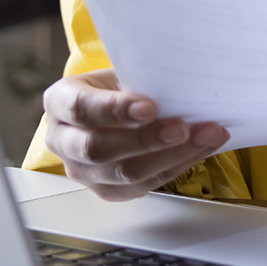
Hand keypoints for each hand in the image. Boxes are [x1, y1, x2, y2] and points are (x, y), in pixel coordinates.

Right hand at [40, 69, 228, 200]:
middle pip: (99, 149)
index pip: (81, 109)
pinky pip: (144, 186)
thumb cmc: (114, 87)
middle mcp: (63, 141)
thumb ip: (137, 80)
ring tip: (206, 136)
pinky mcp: (107, 191)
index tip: (149, 107)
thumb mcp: (116, 74)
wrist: (105, 112)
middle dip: (145, 140)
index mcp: (59, 102)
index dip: (114, 110)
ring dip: (172, 155)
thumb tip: (182, 82)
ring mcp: (83, 172)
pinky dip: (178, 165)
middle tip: (182, 128)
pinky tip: (202, 148)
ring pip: (125, 174)